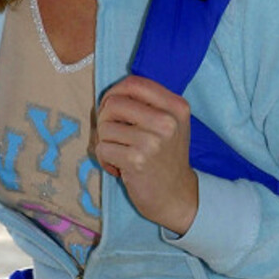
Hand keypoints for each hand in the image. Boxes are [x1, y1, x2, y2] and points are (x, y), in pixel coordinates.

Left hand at [95, 75, 197, 234]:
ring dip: (104, 141)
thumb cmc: (167, 156)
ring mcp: (152, 141)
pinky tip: (118, 166)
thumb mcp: (170, 123)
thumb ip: (148, 104)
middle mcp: (167, 121)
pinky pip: (102, 148)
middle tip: (112, 133)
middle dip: (104, 117)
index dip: (115, 91)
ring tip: (119, 152)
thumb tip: (110, 94)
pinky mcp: (136, 161)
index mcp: (176, 106)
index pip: (134, 83)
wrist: (176, 195)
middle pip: (114, 102)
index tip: (112, 107)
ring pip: (104, 126)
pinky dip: (104, 158)